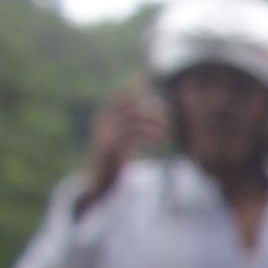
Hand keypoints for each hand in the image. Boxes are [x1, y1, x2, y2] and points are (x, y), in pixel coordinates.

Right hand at [82, 84, 166, 209]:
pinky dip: (150, 135)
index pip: (118, 100)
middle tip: (168, 115)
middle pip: (128, 109)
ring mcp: (104, 135)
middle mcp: (101, 124)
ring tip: (168, 132)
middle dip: (149, 110)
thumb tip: (148, 114)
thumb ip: (131, 127)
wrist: (99, 183)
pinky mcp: (110, 148)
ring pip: (133, 121)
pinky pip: (133, 136)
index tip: (148, 84)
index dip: (131, 90)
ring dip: (153, 124)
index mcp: (102, 120)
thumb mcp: (122, 141)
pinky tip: (162, 139)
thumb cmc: (114, 161)